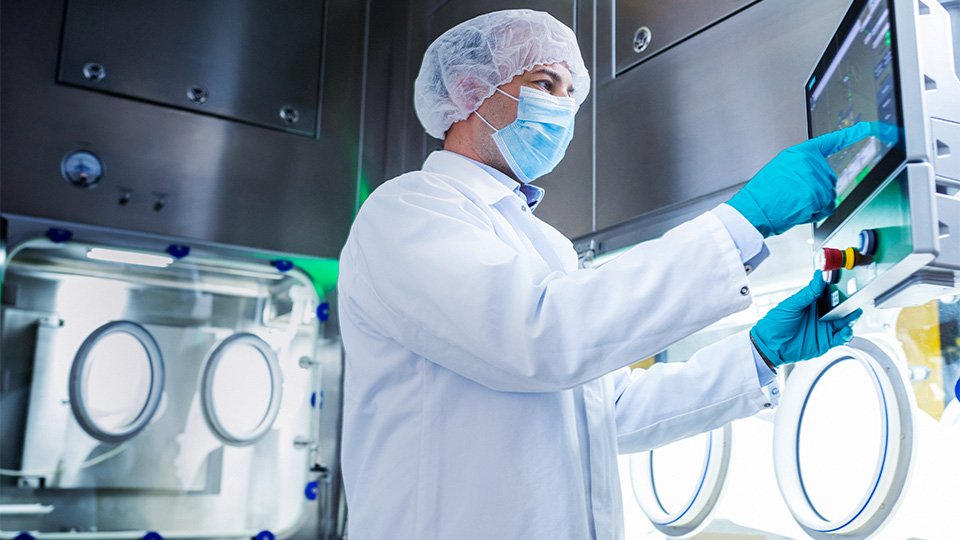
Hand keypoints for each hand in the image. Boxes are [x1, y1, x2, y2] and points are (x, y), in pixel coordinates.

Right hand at [728, 122, 880, 237]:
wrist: (753, 210)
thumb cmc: (762, 194)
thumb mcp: (779, 170)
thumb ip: (800, 167)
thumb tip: (814, 176)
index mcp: (800, 153)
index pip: (831, 142)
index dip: (852, 134)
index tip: (869, 127)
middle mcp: (810, 162)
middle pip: (829, 177)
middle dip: (817, 190)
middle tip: (794, 195)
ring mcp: (814, 178)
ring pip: (828, 194)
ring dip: (814, 203)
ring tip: (792, 203)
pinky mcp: (817, 194)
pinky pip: (826, 207)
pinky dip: (815, 213)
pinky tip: (799, 209)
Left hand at [750, 272, 861, 366]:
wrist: (769, 346)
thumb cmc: (775, 323)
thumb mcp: (791, 305)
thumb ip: (808, 293)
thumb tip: (819, 276)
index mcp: (812, 302)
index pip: (830, 293)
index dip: (839, 288)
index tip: (847, 283)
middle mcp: (820, 314)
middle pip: (841, 307)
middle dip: (849, 303)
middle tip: (854, 299)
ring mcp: (824, 328)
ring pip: (844, 321)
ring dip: (851, 317)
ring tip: (853, 313)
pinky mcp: (826, 341)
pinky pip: (841, 337)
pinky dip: (847, 333)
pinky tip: (845, 330)